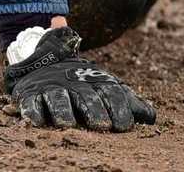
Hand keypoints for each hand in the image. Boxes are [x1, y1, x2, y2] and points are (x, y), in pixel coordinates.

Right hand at [3, 27, 154, 131]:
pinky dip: (33, 112)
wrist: (47, 57)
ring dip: (63, 112)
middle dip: (94, 110)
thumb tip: (152, 117)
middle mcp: (75, 83)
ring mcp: (52, 88)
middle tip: (101, 126)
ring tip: (67, 124)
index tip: (124, 125)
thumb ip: (128, 101)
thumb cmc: (84, 81)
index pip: (110, 92)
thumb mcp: (106, 86)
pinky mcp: (31, 93)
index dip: (118, 107)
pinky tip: (37, 122)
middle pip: (86, 97)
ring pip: (58, 100)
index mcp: (96, 81)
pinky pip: (31, 103)